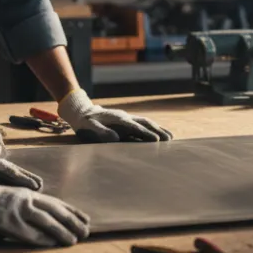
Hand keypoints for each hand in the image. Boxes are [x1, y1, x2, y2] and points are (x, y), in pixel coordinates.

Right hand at [0, 173, 90, 245]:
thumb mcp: (10, 201)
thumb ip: (26, 208)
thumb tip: (45, 219)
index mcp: (26, 194)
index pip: (55, 202)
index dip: (72, 211)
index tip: (86, 219)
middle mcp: (24, 199)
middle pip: (55, 211)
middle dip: (72, 222)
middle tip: (87, 232)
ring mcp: (15, 210)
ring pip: (46, 221)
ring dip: (62, 231)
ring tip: (74, 240)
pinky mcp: (6, 222)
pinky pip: (29, 232)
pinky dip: (43, 239)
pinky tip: (53, 244)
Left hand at [57, 89, 172, 142]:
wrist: (82, 112)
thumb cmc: (85, 123)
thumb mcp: (89, 127)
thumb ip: (101, 132)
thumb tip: (116, 138)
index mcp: (117, 120)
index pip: (134, 127)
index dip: (145, 133)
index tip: (156, 140)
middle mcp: (125, 118)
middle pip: (145, 123)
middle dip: (158, 131)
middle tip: (170, 140)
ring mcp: (127, 119)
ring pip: (146, 123)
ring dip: (158, 129)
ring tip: (170, 138)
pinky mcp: (126, 123)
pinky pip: (142, 126)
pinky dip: (153, 130)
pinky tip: (159, 135)